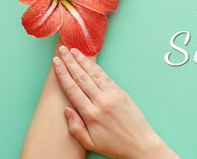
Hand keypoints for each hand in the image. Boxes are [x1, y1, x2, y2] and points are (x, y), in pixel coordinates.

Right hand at [52, 46, 178, 158]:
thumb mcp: (90, 143)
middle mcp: (102, 102)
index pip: (73, 89)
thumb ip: (75, 127)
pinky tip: (90, 61)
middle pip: (82, 78)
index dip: (63, 74)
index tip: (56, 62)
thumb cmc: (115, 145)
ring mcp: (113, 95)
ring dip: (83, 61)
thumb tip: (66, 109)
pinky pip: (106, 77)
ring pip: (94, 74)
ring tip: (74, 51)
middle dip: (70, 62)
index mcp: (91, 114)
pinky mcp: (121, 92)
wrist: (140, 143)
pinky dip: (96, 68)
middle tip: (62, 49)